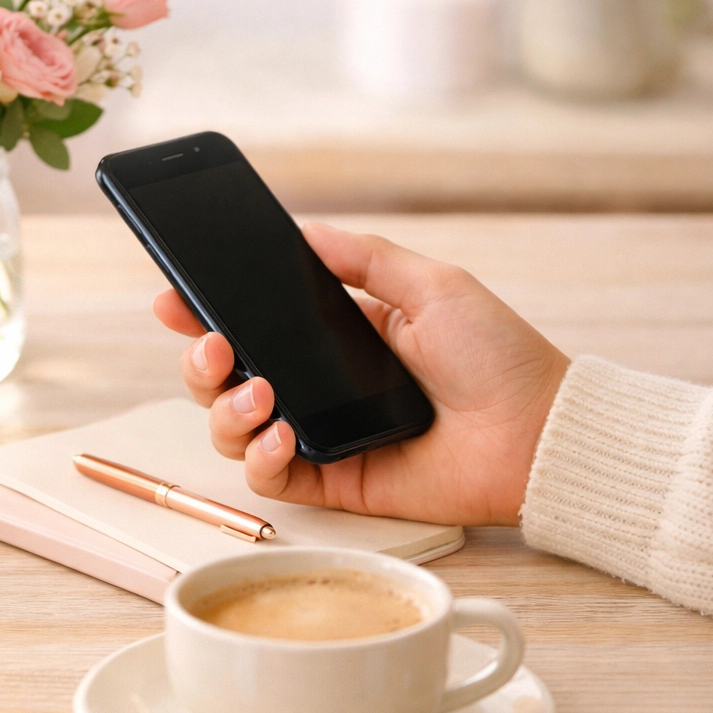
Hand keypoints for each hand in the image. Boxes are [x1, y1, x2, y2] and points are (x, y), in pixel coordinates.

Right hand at [153, 222, 569, 525]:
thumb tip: (304, 229)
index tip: (173, 298)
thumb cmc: (500, 358)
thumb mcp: (432, 285)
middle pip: (223, 380)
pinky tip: (280, 433)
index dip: (203, 313)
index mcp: (335, 337)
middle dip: (198, 362)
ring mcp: (320, 437)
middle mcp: (317, 388)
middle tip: (213, 345)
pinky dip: (259, 456)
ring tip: (259, 393)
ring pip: (231, 430)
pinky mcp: (333, 483)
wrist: (540, 432)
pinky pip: (267, 478)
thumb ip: (365, 257)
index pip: (251, 324)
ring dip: (225, 409)